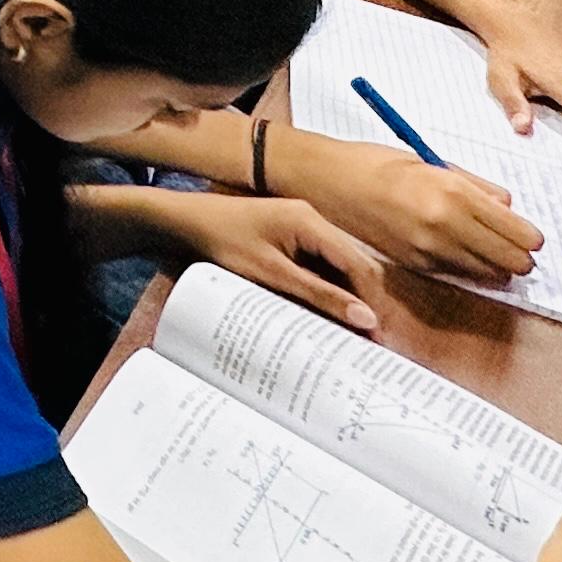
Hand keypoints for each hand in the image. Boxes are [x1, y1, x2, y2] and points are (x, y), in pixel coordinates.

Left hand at [170, 194, 381, 331]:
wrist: (184, 221)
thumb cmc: (223, 242)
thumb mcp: (272, 274)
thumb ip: (318, 295)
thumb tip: (366, 319)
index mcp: (311, 221)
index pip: (358, 264)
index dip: (371, 301)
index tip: (377, 336)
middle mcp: (313, 219)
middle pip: (352, 264)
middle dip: (363, 301)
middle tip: (370, 342)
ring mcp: (301, 226)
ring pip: (337, 266)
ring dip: (345, 297)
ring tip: (353, 335)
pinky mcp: (289, 236)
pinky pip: (318, 264)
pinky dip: (326, 288)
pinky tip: (326, 314)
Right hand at [306, 138, 544, 281]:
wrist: (329, 182)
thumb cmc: (377, 164)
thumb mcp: (431, 162)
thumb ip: (475, 186)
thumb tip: (507, 206)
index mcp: (453, 194)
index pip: (517, 232)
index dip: (531, 237)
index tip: (530, 234)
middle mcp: (445, 226)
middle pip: (510, 261)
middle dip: (521, 256)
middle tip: (517, 245)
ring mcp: (429, 250)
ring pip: (488, 274)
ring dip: (497, 265)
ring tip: (490, 248)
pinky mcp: (414, 265)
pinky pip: (459, 274)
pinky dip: (469, 267)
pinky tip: (461, 250)